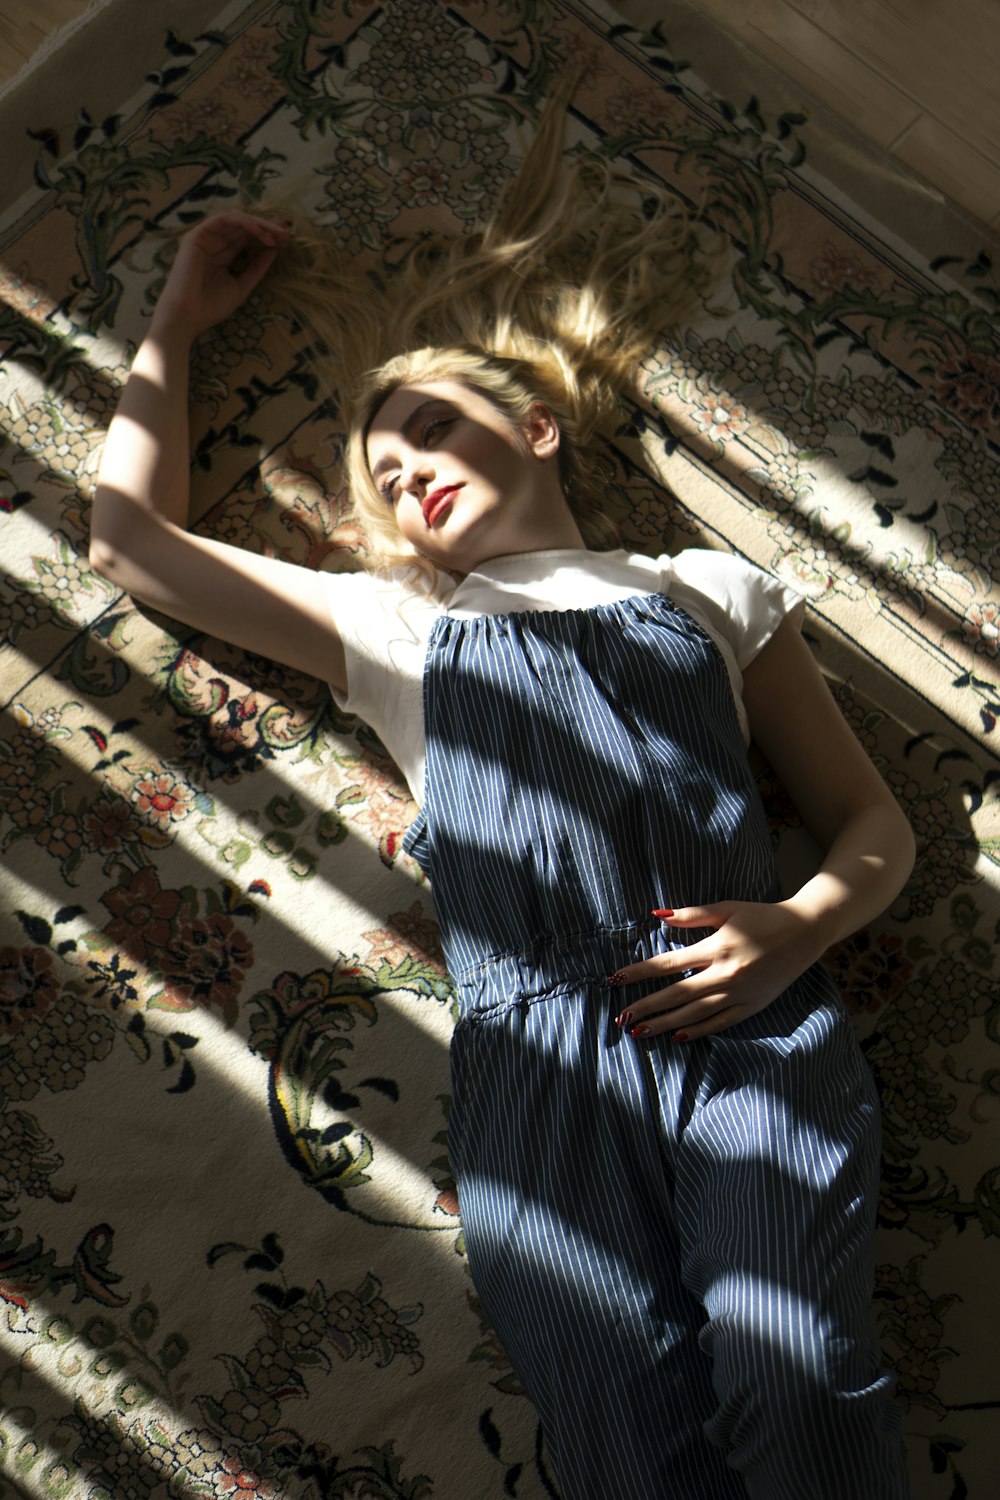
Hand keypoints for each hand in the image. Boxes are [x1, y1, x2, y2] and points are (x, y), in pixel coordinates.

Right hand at [152, 211, 291, 340]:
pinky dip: (244, 222)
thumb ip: (257, 268)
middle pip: (244, 227)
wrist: (187, 316)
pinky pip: (224, 220)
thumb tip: (274, 250)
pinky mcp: (197, 235)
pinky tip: (261, 231)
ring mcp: (205, 237)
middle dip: (268, 226)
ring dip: (259, 224)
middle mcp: (214, 243)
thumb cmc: (211, 306)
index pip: (247, 239)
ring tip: (278, 233)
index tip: (288, 238)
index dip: (267, 235)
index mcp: (223, 255)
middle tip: (288, 229)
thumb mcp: (242, 286)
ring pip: (236, 221)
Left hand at [610, 901, 826, 1041]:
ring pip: (695, 1014)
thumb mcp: (726, 908)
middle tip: (621, 1017)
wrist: (805, 932)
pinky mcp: (752, 1007)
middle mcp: (725, 974)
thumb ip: (691, 915)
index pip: (668, 964)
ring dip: (665, 1023)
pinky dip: (698, 1031)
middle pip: (677, 994)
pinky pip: (720, 1023)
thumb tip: (657, 915)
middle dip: (646, 1007)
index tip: (616, 979)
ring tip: (640, 1031)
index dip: (639, 972)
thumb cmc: (762, 916)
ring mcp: (739, 993)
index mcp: (716, 947)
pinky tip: (677, 1036)